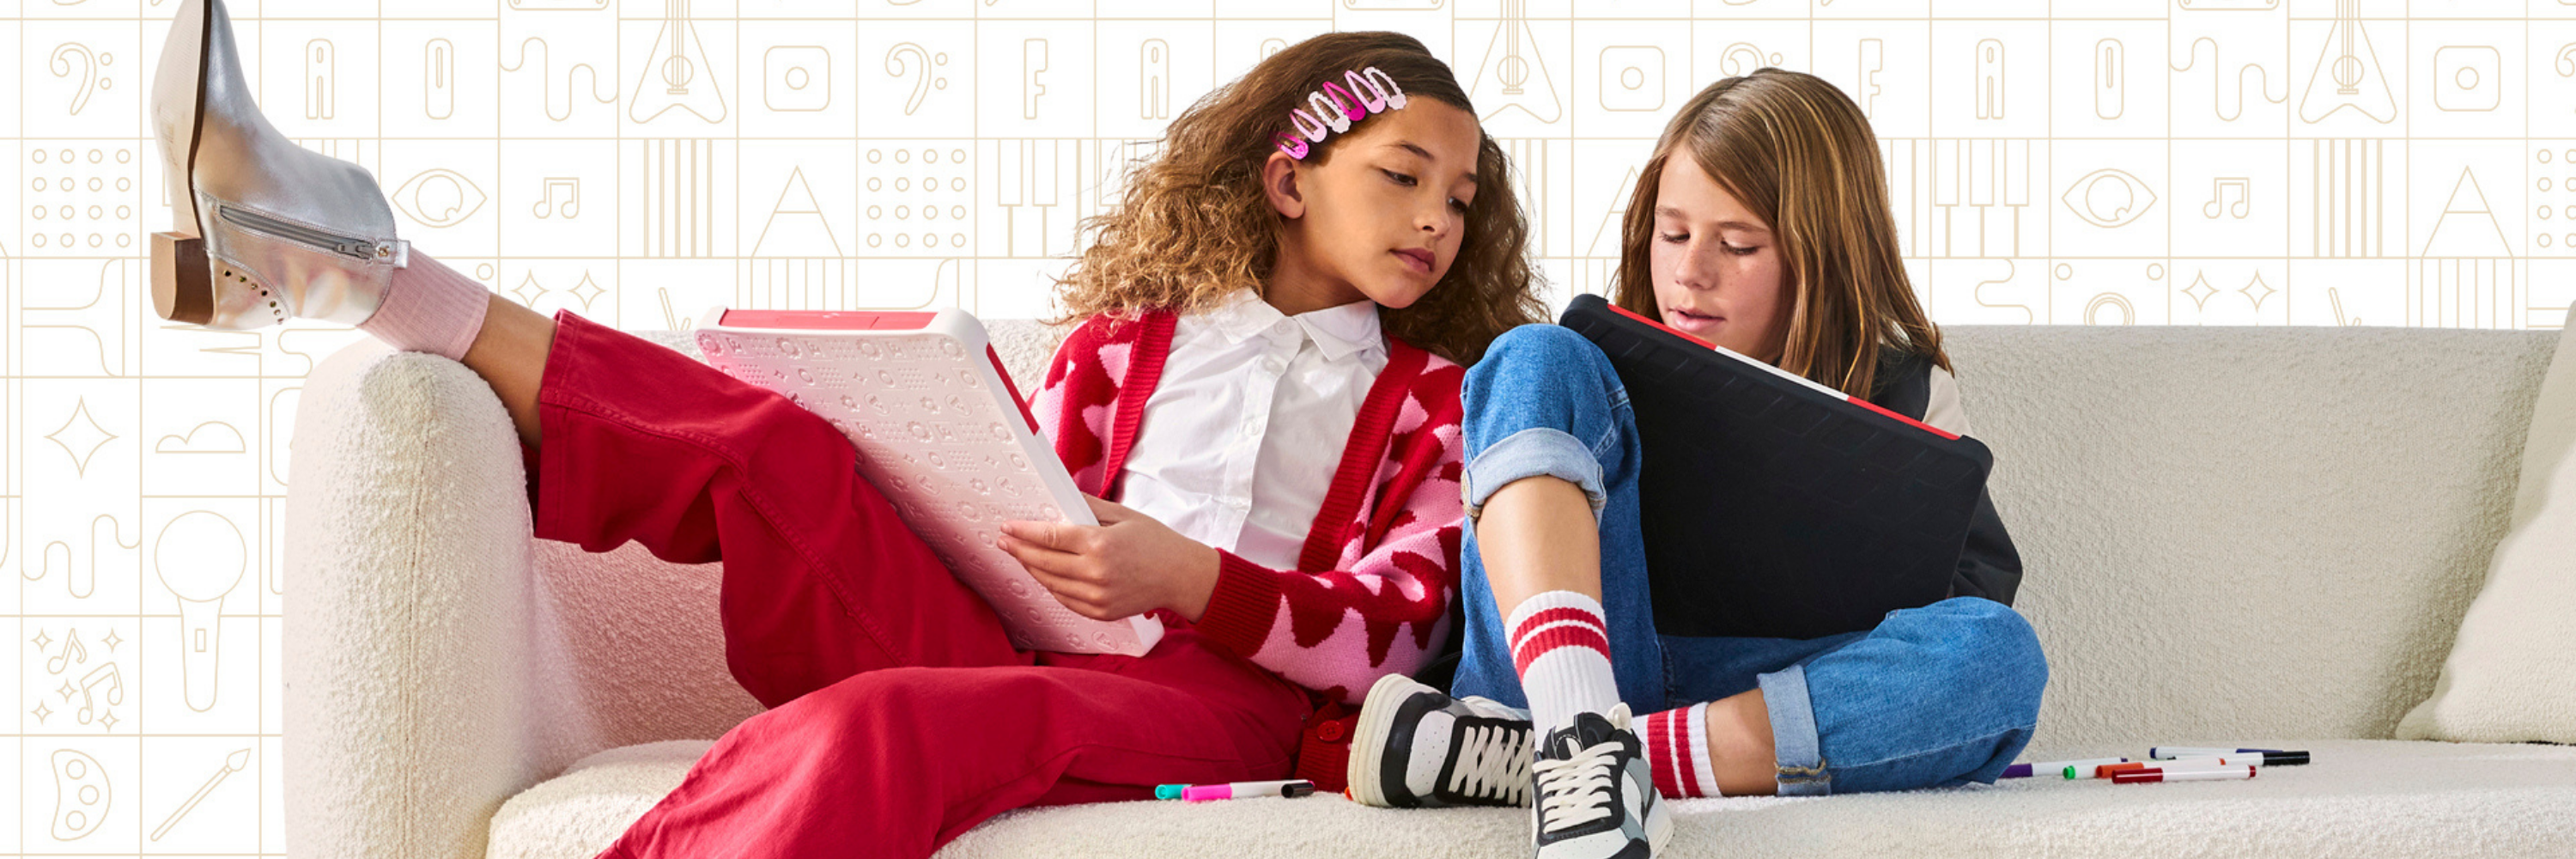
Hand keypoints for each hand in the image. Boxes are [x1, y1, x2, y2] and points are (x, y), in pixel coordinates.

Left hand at [998, 495, 1221, 622]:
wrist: (1180, 576)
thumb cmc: (1156, 542)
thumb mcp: (1123, 515)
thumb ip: (1088, 506)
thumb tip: (1060, 496)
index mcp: (1100, 544)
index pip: (1050, 537)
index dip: (1024, 532)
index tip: (1008, 527)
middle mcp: (1095, 573)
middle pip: (1043, 562)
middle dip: (1019, 551)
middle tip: (1004, 541)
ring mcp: (1097, 596)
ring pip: (1050, 583)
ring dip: (1031, 569)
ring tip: (1021, 557)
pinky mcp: (1101, 612)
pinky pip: (1065, 600)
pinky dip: (1051, 587)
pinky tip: (1044, 576)